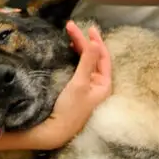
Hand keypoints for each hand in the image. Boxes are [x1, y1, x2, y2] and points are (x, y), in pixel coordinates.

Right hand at [27, 21, 111, 149]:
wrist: (54, 130)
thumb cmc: (70, 109)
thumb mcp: (80, 83)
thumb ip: (87, 61)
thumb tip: (95, 43)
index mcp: (104, 85)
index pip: (103, 57)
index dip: (96, 41)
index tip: (88, 28)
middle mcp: (98, 86)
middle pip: (93, 58)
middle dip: (84, 42)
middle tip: (71, 27)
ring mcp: (87, 88)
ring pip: (86, 62)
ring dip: (79, 48)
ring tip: (71, 36)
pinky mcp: (76, 91)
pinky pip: (78, 69)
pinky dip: (74, 58)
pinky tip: (69, 51)